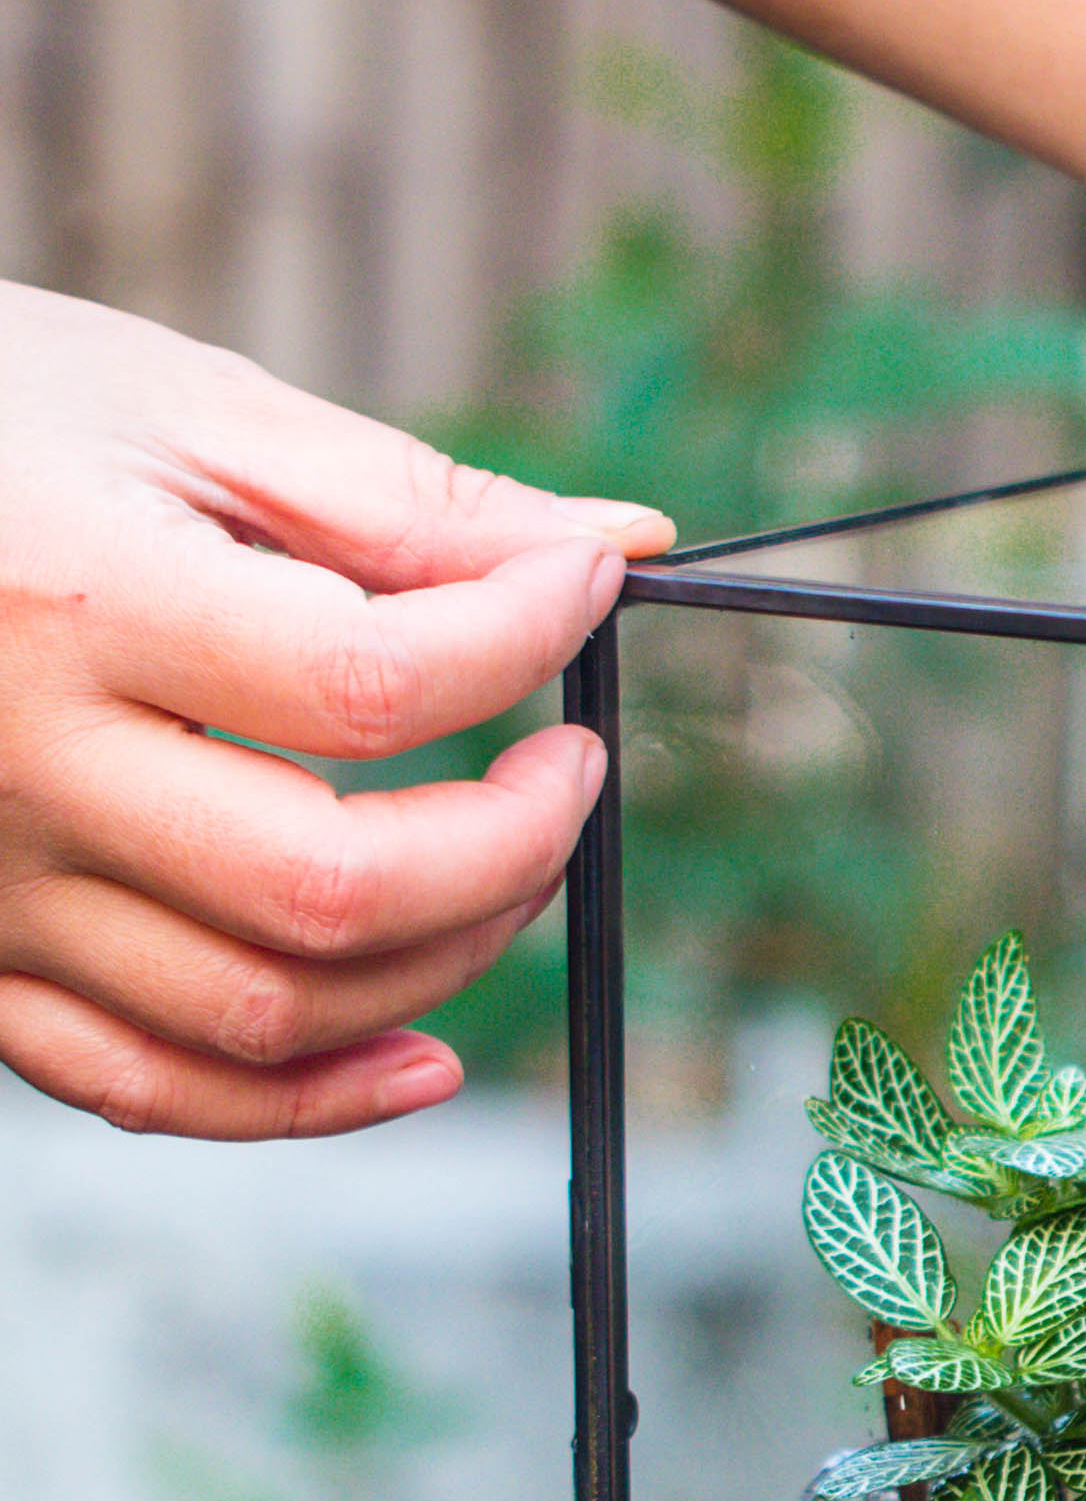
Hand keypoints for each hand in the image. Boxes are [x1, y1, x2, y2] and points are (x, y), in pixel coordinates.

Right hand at [0, 286, 669, 1135]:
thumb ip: (397, 494)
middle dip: (512, 843)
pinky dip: (304, 1099)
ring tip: (510, 863)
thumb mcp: (168, 401)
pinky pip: (146, 1086)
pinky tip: (418, 1052)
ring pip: (260, 1011)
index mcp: (74, 597)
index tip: (579, 590)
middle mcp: (21, 767)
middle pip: (330, 886)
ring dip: (442, 964)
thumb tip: (611, 544)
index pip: (365, 681)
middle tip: (570, 762)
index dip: (523, 639)